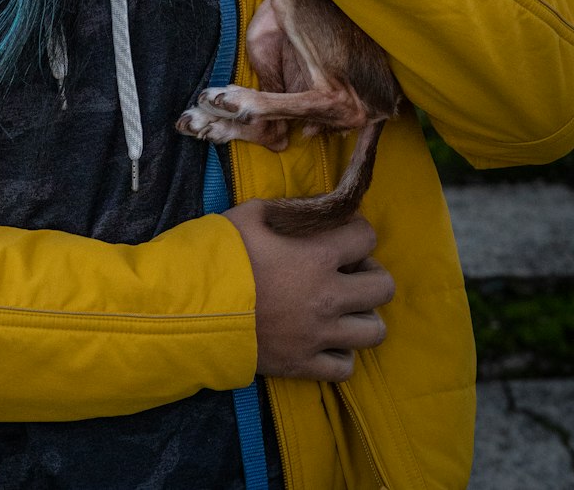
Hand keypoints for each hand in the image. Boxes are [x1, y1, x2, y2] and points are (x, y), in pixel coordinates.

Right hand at [225, 201, 393, 379]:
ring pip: (374, 331)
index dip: (357, 231)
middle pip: (384, 286)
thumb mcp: (250, 214)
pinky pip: (346, 367)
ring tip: (342, 308)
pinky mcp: (304, 365)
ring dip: (362, 316)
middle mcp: (327, 297)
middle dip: (370, 273)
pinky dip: (341, 353)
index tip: (343, 234)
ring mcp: (318, 335)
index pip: (367, 237)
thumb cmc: (221, 255)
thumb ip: (286, 209)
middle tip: (348, 271)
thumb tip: (310, 208)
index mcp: (317, 256)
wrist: (191, 308)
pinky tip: (324, 339)